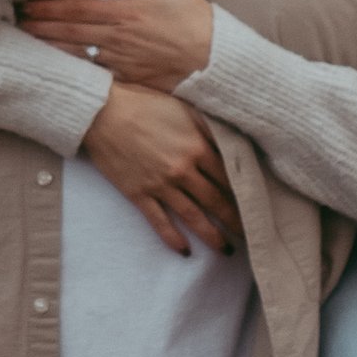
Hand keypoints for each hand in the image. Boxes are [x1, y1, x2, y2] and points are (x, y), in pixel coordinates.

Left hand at [26, 0, 214, 92]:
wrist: (217, 60)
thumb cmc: (196, 21)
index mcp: (126, 13)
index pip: (77, 10)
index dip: (48, 9)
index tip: (27, 7)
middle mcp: (118, 39)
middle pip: (69, 33)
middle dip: (40, 29)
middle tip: (15, 27)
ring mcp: (122, 63)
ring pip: (76, 56)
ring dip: (49, 50)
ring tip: (26, 46)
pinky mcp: (129, 81)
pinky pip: (94, 77)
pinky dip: (73, 72)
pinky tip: (57, 70)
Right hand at [80, 83, 241, 256]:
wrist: (101, 113)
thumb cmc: (144, 104)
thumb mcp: (184, 108)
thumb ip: (209, 127)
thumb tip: (232, 142)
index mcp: (197, 148)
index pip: (229, 177)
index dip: (244, 193)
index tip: (255, 206)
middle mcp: (182, 171)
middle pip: (216, 201)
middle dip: (234, 221)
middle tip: (249, 235)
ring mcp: (160, 185)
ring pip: (193, 217)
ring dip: (212, 236)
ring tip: (226, 250)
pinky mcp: (138, 194)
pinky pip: (160, 222)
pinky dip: (173, 238)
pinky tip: (185, 251)